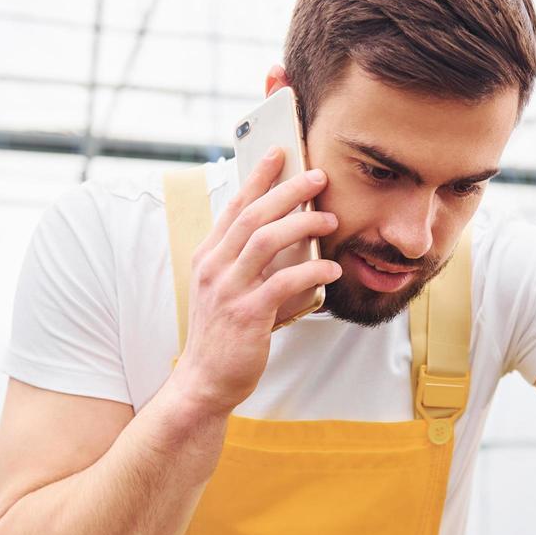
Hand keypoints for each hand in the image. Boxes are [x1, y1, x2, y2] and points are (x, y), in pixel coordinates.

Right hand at [166, 147, 341, 416]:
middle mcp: (214, 267)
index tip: (279, 152)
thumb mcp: (226, 289)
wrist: (204, 381)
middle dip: (288, 191)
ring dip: (302, 224)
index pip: (234, 205)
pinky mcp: (247, 314)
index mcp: (208, 256)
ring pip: (266, 241)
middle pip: (253, 215)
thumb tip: (290, 236)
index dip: (258, 177)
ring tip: (330, 220)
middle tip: (318, 177)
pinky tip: (332, 271)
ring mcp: (228, 290)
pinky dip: (312, 272)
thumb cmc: (223, 334)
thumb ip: (248, 262)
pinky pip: (284, 283)